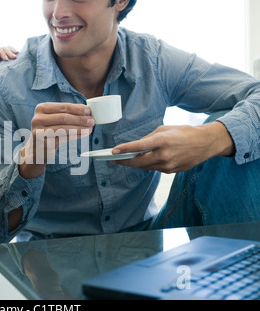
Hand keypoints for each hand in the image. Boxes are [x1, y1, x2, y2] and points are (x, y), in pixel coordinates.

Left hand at [0, 46, 18, 76]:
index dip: (2, 53)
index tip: (6, 60)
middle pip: (2, 48)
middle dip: (8, 52)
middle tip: (14, 57)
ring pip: (6, 49)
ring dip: (12, 51)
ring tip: (17, 55)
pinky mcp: (1, 57)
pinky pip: (8, 52)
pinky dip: (12, 52)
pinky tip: (17, 54)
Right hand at [19, 102, 94, 178]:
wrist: (36, 149)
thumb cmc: (48, 130)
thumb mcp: (52, 118)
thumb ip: (66, 113)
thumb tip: (86, 112)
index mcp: (41, 108)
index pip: (62, 107)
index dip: (77, 109)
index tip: (88, 111)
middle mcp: (38, 119)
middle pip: (64, 118)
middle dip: (80, 119)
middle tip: (92, 120)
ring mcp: (40, 132)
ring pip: (64, 129)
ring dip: (80, 128)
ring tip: (90, 128)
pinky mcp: (45, 143)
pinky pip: (64, 139)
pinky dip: (76, 136)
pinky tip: (83, 134)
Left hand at [111, 122, 234, 173]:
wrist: (206, 143)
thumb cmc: (184, 133)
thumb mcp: (165, 129)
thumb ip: (149, 138)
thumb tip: (137, 146)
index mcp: (162, 141)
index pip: (139, 147)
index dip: (124, 150)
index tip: (113, 152)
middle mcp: (164, 155)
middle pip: (138, 162)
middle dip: (124, 162)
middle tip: (114, 160)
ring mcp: (168, 165)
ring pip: (146, 167)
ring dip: (136, 163)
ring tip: (127, 159)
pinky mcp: (172, 171)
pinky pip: (155, 168)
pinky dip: (149, 164)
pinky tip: (147, 159)